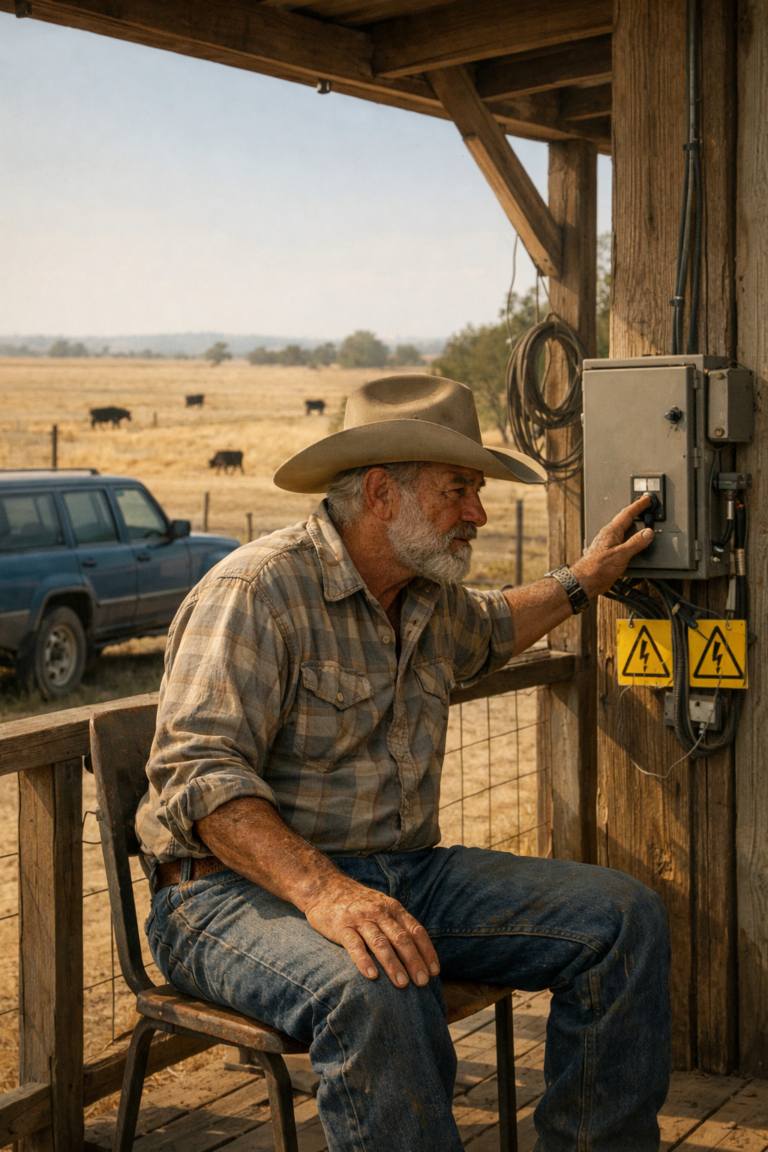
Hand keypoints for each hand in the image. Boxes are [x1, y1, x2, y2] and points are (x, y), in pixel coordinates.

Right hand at [303, 875, 439, 989]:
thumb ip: (397, 924)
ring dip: (393, 964)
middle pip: (401, 938)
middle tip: (422, 982)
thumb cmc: (358, 903)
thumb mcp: (382, 906)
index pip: (416, 930)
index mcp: (393, 908)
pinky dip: (364, 961)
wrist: (325, 887)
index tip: (434, 970)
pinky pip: (355, 945)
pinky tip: (372, 975)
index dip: (427, 951)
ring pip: (380, 943)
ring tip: (402, 983)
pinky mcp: (341, 927)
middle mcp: (379, 912)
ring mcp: (360, 919)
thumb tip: (418, 952)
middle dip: (414, 961)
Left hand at [572, 494, 653, 596]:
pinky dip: (631, 538)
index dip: (638, 505)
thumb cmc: (597, 568)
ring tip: (643, 522)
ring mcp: (609, 543)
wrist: (586, 581)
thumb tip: (648, 533)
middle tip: (646, 507)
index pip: (627, 514)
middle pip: (625, 520)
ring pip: (624, 530)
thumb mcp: (620, 555)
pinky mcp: (610, 552)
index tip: (646, 499)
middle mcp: (609, 535)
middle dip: (636, 513)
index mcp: (611, 531)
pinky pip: (623, 540)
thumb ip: (635, 543)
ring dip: (634, 526)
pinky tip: (634, 542)